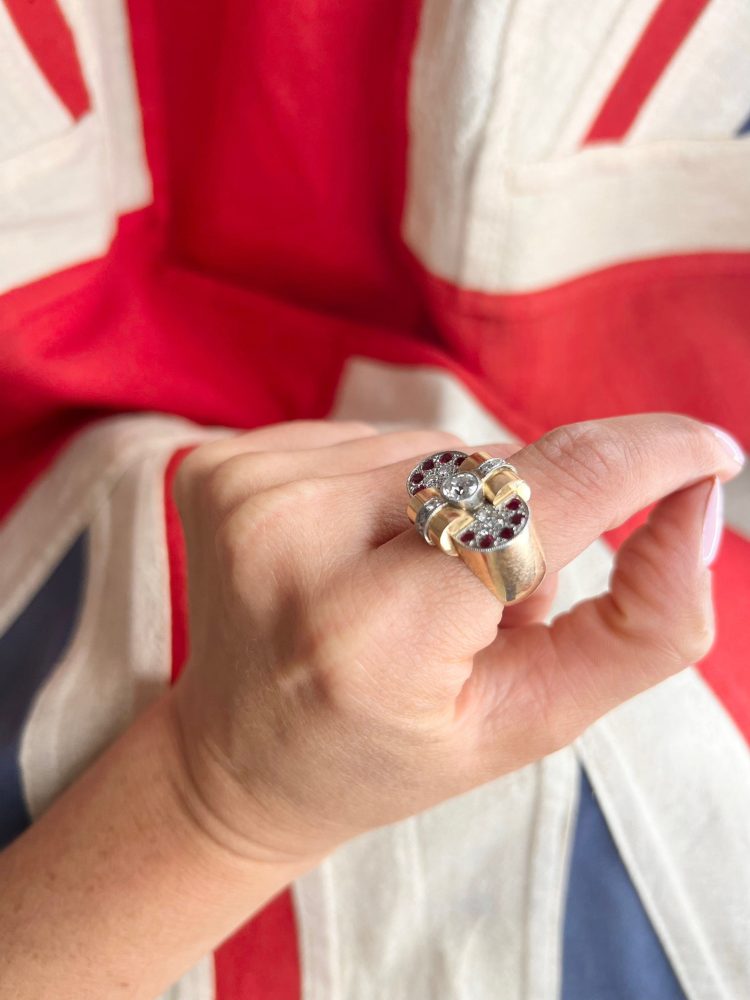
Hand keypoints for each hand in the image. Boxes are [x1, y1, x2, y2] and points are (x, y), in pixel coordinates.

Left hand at [170, 415, 742, 864]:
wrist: (235, 759)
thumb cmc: (387, 754)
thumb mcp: (528, 723)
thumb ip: (638, 627)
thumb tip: (698, 500)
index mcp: (372, 636)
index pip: (537, 503)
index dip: (643, 460)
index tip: (708, 451)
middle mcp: (292, 543)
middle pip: (489, 471)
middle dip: (518, 525)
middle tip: (471, 610)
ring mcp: (246, 492)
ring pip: (430, 449)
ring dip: (451, 509)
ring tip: (405, 588)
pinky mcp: (220, 462)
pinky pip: (366, 439)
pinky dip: (389, 491)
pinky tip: (352, 555)